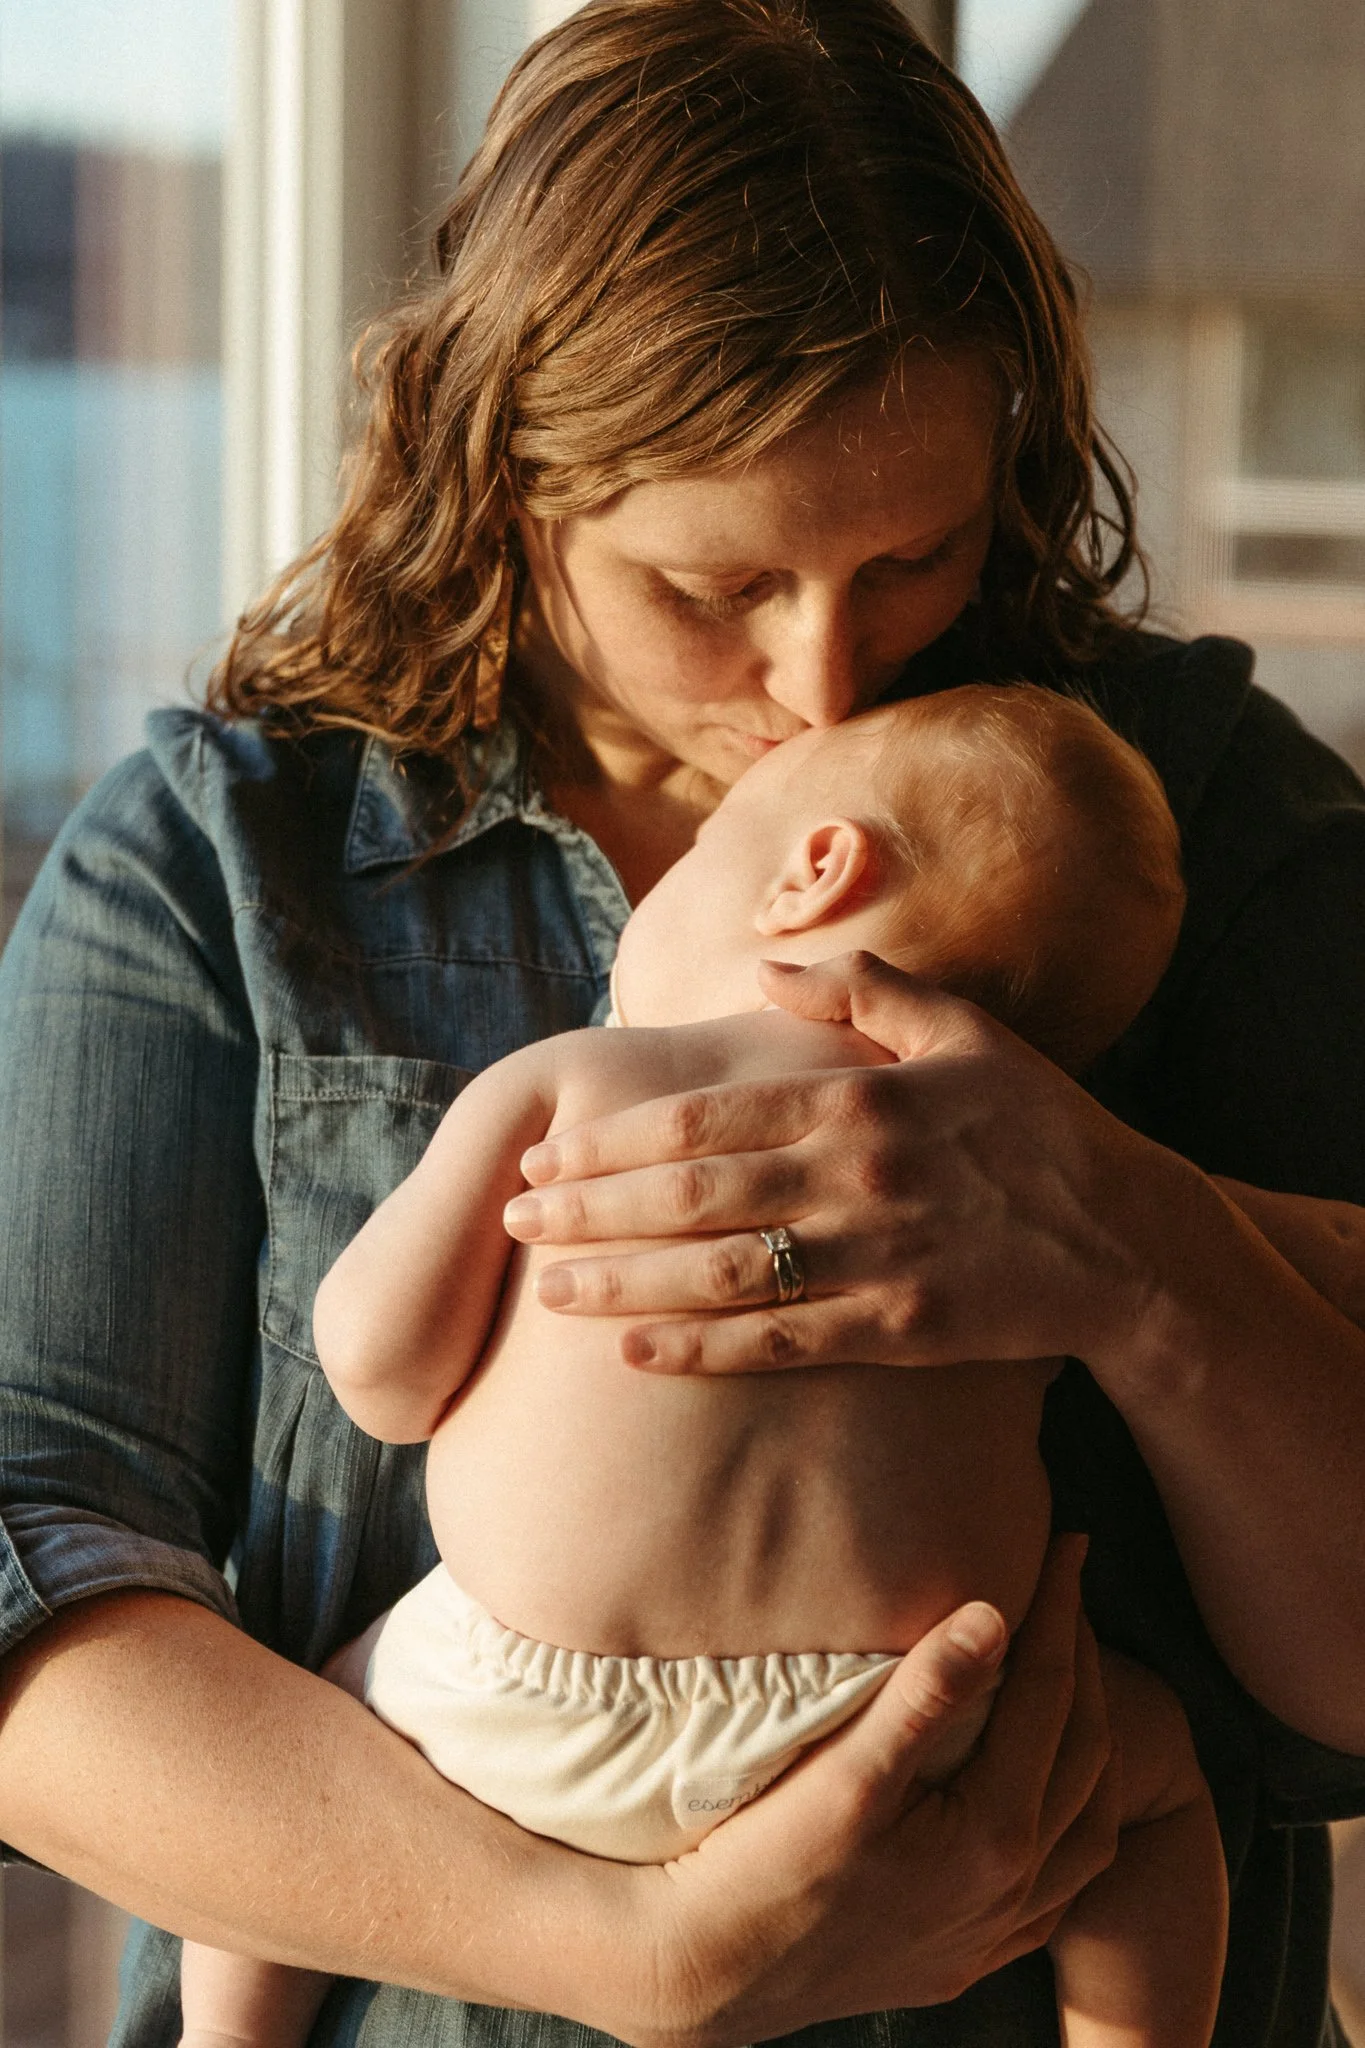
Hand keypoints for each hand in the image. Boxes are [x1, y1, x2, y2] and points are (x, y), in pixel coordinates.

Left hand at [505, 953, 1170, 1376]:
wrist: (1130, 1242)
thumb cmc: (1038, 1128)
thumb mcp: (966, 1031)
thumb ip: (865, 987)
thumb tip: (770, 962)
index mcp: (860, 1098)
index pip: (705, 1119)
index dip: (613, 1142)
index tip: (545, 1155)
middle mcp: (858, 1177)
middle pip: (693, 1199)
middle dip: (591, 1212)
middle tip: (516, 1223)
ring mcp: (879, 1260)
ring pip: (722, 1275)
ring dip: (625, 1285)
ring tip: (548, 1292)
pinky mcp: (901, 1333)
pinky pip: (781, 1347)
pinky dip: (702, 1350)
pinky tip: (635, 1354)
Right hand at [625, 1538, 1117, 2047]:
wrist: (708, 1975)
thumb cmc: (764, 1867)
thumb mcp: (842, 1775)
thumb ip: (923, 1696)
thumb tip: (993, 1616)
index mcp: (993, 1839)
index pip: (1054, 1699)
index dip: (1063, 1615)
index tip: (1069, 1548)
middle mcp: (1012, 1894)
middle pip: (1088, 1758)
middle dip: (1088, 1667)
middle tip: (1072, 1597)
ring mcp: (992, 1934)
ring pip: (1090, 1831)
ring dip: (1091, 1746)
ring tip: (1069, 1681)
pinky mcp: (965, 1960)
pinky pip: (1060, 1891)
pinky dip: (1071, 1824)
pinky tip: (1041, 1794)